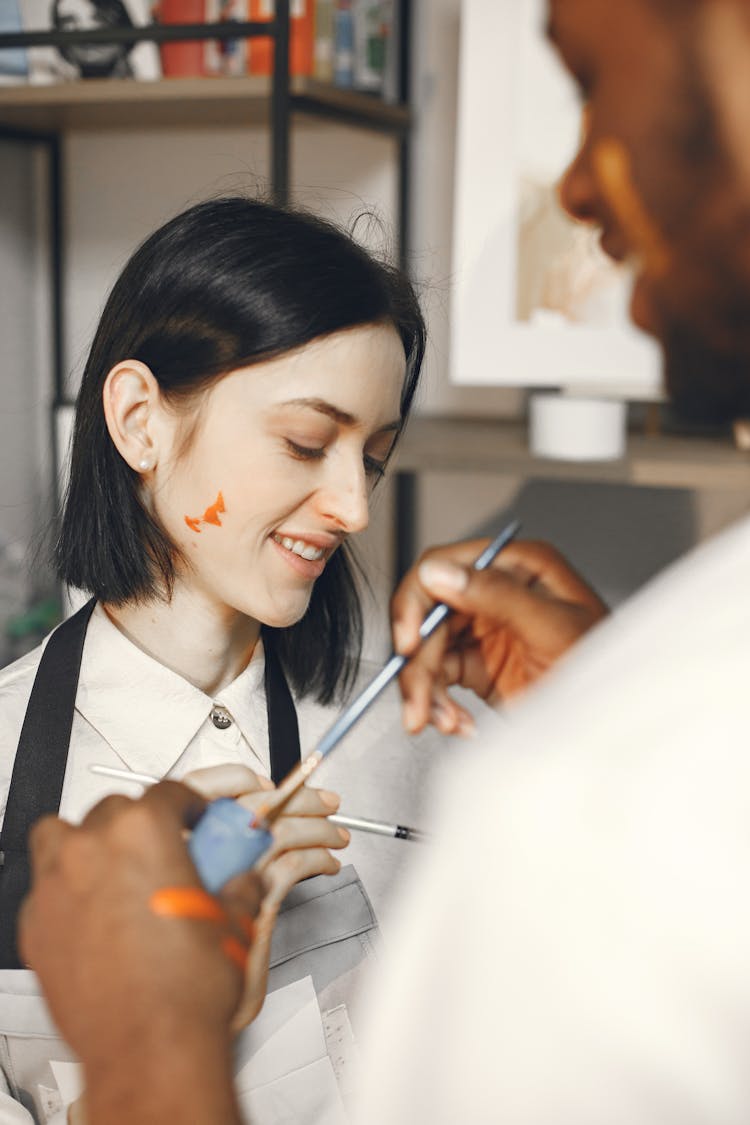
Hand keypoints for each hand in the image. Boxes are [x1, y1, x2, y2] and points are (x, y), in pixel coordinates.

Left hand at [19, 782, 262, 1124]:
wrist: (149, 1048)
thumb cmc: (184, 990)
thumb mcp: (233, 922)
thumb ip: (240, 886)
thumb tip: (246, 879)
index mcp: (143, 831)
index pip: (166, 791)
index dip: (187, 802)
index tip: (193, 815)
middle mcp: (93, 848)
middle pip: (113, 809)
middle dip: (138, 824)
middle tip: (162, 850)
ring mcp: (57, 885)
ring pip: (61, 836)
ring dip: (87, 842)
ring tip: (113, 867)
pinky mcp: (37, 925)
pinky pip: (46, 888)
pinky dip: (67, 891)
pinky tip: (93, 914)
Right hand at [183, 764, 349, 1028]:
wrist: (184, 1011)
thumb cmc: (189, 955)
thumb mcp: (195, 892)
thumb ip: (212, 856)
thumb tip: (254, 825)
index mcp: (175, 843)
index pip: (202, 789)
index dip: (236, 777)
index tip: (265, 780)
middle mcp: (196, 853)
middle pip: (251, 803)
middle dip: (296, 796)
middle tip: (324, 799)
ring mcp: (224, 876)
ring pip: (280, 830)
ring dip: (317, 825)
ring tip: (336, 831)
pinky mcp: (253, 903)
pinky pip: (294, 864)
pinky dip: (319, 856)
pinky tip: (328, 862)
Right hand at [391, 538, 607, 734]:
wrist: (617, 726)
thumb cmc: (607, 670)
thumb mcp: (553, 629)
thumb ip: (497, 595)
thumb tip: (441, 572)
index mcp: (519, 566)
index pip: (446, 566)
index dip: (417, 602)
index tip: (408, 641)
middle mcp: (497, 592)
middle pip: (429, 614)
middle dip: (417, 662)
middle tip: (417, 702)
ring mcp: (486, 629)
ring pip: (427, 650)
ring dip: (426, 690)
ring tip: (442, 723)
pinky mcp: (478, 665)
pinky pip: (439, 678)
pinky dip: (440, 704)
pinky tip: (458, 723)